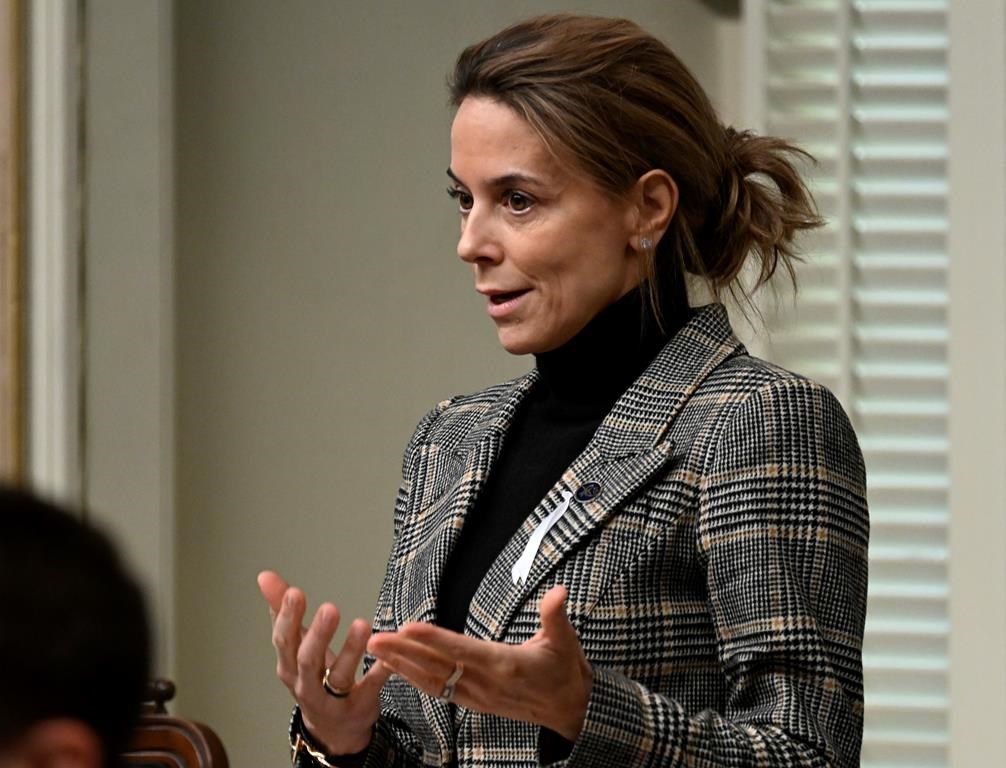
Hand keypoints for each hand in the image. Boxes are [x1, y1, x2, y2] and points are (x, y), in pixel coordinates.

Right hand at [258, 570, 391, 754]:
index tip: (296, 593)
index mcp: (289, 666)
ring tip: (363, 625)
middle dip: (318, 635)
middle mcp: (306, 686)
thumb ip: (282, 610)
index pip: (284, 642)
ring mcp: (333, 701)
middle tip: (329, 608)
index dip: (287, 618)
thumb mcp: (296, 646)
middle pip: (307, 661)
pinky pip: (370, 688)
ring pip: (339, 677)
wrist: (334, 730)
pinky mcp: (360, 707)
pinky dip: (380, 671)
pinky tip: (388, 655)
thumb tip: (264, 575)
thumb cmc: (313, 678)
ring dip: (350, 651)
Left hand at [367, 585, 591, 740]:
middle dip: (404, 653)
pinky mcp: (474, 703)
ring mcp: (478, 696)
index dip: (434, 640)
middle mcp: (486, 684)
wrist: (569, 710)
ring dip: (402, 666)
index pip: (462, 650)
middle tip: (376, 639)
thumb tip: (559, 591)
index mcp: (505, 666)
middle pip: (438, 667)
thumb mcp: (565, 641)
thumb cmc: (564, 671)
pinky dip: (415, 679)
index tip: (409, 628)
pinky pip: (439, 691)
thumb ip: (555, 615)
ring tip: (377, 651)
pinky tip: (397, 668)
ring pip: (433, 682)